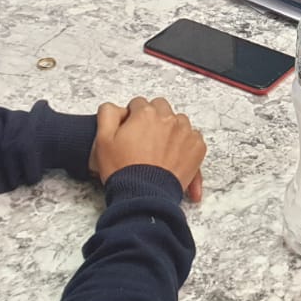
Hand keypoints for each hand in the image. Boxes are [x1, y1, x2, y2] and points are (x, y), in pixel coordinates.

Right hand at [90, 97, 206, 201]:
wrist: (144, 196)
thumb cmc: (124, 171)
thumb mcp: (103, 141)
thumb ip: (108, 115)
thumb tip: (114, 107)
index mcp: (146, 114)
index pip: (139, 104)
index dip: (132, 117)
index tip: (131, 131)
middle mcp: (169, 119)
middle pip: (160, 108)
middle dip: (152, 118)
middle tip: (145, 139)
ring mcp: (186, 132)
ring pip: (178, 121)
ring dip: (170, 129)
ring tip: (159, 149)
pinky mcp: (197, 148)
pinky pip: (193, 137)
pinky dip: (185, 144)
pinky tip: (173, 157)